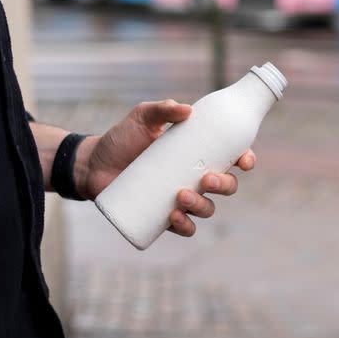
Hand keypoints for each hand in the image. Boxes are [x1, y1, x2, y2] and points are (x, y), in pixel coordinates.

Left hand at [74, 99, 256, 236]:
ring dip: (202, 206)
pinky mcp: (163, 216)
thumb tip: (186, 110)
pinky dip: (186, 226)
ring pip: (207, 208)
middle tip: (206, 178)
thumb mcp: (142, 117)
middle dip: (224, 185)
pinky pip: (185, 227)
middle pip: (226, 186)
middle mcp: (194, 177)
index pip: (231, 157)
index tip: (244, 160)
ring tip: (181, 197)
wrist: (93, 163)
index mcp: (198, 153)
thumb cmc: (122, 138)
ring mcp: (181, 198)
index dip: (245, 160)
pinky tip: (175, 218)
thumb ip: (162, 109)